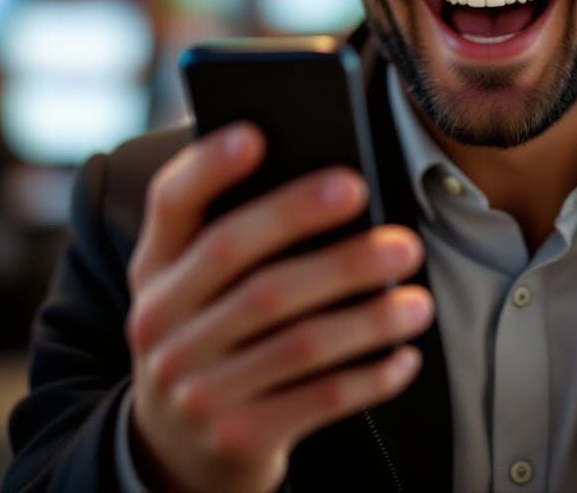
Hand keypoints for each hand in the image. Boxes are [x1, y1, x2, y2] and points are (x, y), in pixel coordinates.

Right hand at [124, 122, 432, 492]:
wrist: (179, 444)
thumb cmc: (217, 326)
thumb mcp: (204, 282)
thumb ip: (245, 231)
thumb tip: (335, 177)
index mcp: (157, 265)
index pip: (172, 201)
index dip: (209, 166)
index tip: (256, 133)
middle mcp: (161, 322)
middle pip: (239, 261)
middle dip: (313, 229)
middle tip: (388, 224)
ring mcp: (193, 386)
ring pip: (293, 338)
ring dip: (367, 316)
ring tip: (419, 298)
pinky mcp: (234, 437)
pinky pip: (316, 401)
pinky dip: (368, 376)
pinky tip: (405, 355)